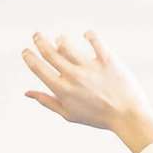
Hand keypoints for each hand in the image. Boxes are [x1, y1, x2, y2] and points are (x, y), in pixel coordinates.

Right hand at [21, 31, 152, 152]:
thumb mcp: (68, 114)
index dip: (29, 57)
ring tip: (59, 39)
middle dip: (39, 41)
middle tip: (36, 35)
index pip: (39, 68)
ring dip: (60, 39)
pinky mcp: (106, 59)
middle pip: (50, 52)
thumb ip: (47, 101)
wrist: (127, 115)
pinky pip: (94, 40)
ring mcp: (89, 66)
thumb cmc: (98, 117)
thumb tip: (28, 93)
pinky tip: (86, 35)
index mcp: (62, 90)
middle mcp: (73, 76)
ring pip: (67, 45)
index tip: (26, 51)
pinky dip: (88, 35)